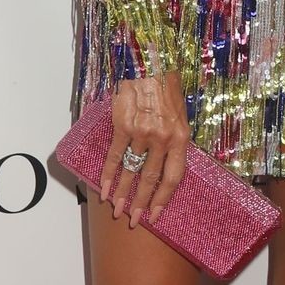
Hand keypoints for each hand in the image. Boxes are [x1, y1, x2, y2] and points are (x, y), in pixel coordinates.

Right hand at [100, 72, 190, 228]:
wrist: (149, 64)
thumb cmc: (166, 88)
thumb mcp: (180, 115)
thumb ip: (175, 140)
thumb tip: (168, 163)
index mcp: (181, 138)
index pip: (173, 177)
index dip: (164, 199)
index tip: (155, 214)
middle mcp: (163, 138)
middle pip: (151, 179)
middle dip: (141, 203)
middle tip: (133, 220)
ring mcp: (142, 133)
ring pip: (131, 171)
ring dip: (122, 193)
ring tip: (116, 210)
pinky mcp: (123, 126)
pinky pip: (114, 156)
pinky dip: (107, 174)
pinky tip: (103, 189)